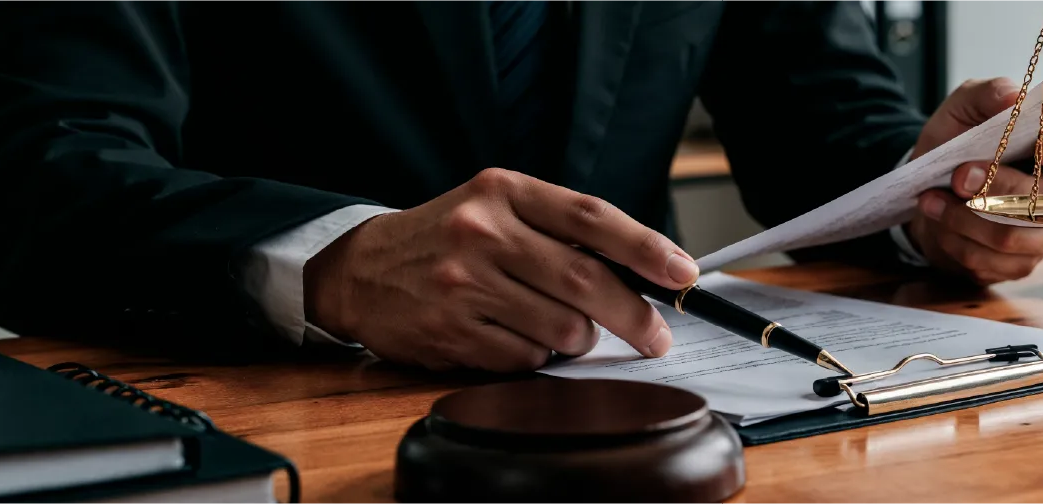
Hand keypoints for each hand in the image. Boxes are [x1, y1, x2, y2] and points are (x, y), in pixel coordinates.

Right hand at [304, 168, 697, 371]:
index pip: (590, 217)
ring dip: (579, 339)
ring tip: (563, 328)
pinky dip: (536, 355)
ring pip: (562, 328)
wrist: (359, 270)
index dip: (645, 247)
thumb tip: (643, 269)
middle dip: (634, 316)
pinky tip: (517, 337)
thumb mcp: (496, 207)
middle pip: (584, 281)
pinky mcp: (451, 331)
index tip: (683, 272)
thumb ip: (560, 228)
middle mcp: (482, 232)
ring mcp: (464, 283)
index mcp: (503, 191)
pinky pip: (526, 357)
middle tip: (656, 335)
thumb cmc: (446, 237)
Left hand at [905, 78, 1042, 284]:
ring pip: (1011, 236)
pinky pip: (988, 262)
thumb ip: (987, 94)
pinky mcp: (1015, 265)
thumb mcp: (963, 109)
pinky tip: (937, 219)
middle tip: (958, 175)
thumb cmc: (955, 144)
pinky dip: (954, 240)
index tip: (1039, 143)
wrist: (924, 189)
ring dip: (965, 217)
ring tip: (932, 199)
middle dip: (996, 186)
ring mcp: (1041, 237)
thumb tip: (1012, 96)